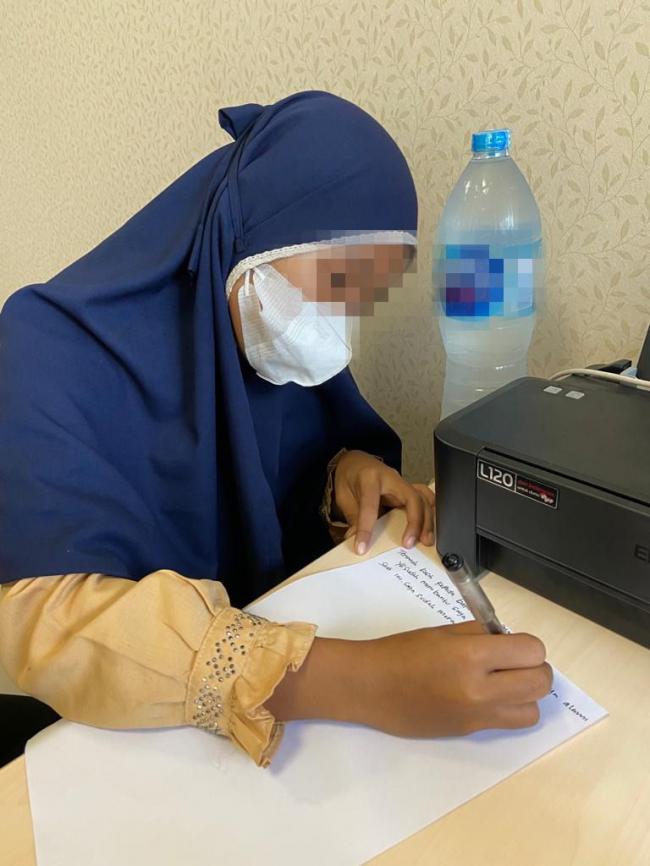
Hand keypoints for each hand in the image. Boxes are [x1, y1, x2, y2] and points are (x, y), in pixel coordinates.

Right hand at [267, 622, 551, 736]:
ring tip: (505, 682)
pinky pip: (509, 722)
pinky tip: (487, 695)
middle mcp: (480, 689)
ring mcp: (477, 715)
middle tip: (515, 661)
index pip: (531, 651)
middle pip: (540, 682)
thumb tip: (508, 640)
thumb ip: (480, 634)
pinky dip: (509, 708)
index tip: (513, 643)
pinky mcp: (470, 732)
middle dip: (535, 668)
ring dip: (526, 694)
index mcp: (470, 655)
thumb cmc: (401, 651)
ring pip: (533, 710)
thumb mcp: (444, 632)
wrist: (370, 687)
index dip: (527, 645)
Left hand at [333, 450, 435, 554]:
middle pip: (411, 498)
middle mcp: (390, 478)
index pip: (370, 506)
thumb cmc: (349, 476)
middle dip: (414, 523)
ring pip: (422, 499)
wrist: (355, 461)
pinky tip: (431, 526)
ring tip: (426, 541)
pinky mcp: (408, 489)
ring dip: (426, 521)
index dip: (366, 528)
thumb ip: (352, 517)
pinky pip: (425, 497)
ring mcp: (402, 482)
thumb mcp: (343, 496)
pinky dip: (430, 511)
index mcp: (369, 478)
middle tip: (409, 544)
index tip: (362, 548)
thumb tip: (355, 540)